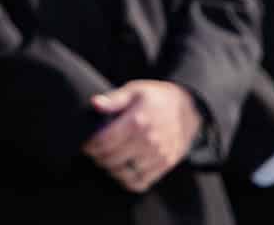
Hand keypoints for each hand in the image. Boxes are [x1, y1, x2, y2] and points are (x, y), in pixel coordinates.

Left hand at [83, 80, 201, 193]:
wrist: (187, 108)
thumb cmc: (156, 98)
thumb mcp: (135, 90)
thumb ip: (114, 99)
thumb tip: (95, 104)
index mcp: (137, 121)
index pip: (105, 141)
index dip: (91, 146)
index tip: (86, 144)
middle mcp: (148, 141)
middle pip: (111, 159)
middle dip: (98, 157)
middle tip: (94, 153)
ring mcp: (158, 155)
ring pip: (124, 174)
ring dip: (111, 169)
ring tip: (107, 160)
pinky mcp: (164, 165)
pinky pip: (141, 183)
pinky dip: (127, 180)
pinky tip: (122, 169)